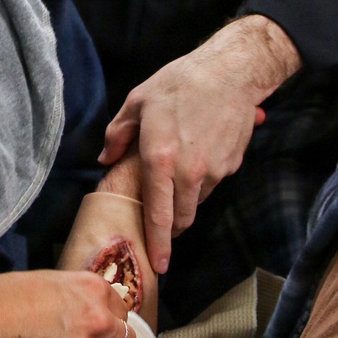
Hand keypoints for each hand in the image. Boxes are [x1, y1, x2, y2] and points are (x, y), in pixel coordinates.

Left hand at [99, 15, 300, 272]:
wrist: (230, 72)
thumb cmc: (179, 83)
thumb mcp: (138, 101)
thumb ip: (118, 134)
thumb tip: (105, 158)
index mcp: (160, 159)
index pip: (158, 215)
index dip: (158, 244)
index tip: (158, 265)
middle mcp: (189, 172)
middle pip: (181, 218)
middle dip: (170, 225)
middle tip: (160, 215)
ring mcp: (214, 171)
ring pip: (197, 201)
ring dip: (186, 198)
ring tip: (179, 170)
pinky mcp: (231, 165)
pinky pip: (213, 183)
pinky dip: (203, 178)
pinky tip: (199, 151)